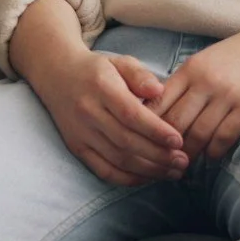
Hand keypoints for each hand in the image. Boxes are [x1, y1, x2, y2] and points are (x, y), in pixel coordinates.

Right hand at [9, 1, 187, 184]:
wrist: (57, 75)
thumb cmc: (97, 69)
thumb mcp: (120, 62)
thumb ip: (140, 75)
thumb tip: (159, 91)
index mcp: (101, 88)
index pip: (131, 114)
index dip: (156, 131)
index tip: (179, 140)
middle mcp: (88, 112)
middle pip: (126, 141)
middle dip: (158, 155)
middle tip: (183, 161)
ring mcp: (80, 133)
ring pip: (117, 159)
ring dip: (148, 170)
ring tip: (173, 172)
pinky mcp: (76, 148)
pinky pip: (103, 170)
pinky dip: (127, 178)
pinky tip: (148, 178)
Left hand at [151, 27, 239, 161]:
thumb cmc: (238, 56)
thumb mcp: (205, 61)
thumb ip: (183, 84)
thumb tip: (157, 113)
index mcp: (191, 69)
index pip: (159, 102)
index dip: (147, 126)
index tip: (145, 142)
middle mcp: (206, 82)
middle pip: (175, 122)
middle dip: (165, 146)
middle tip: (162, 160)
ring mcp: (228, 95)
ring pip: (198, 134)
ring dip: (189, 153)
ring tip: (183, 163)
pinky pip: (223, 138)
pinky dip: (213, 152)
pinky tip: (211, 157)